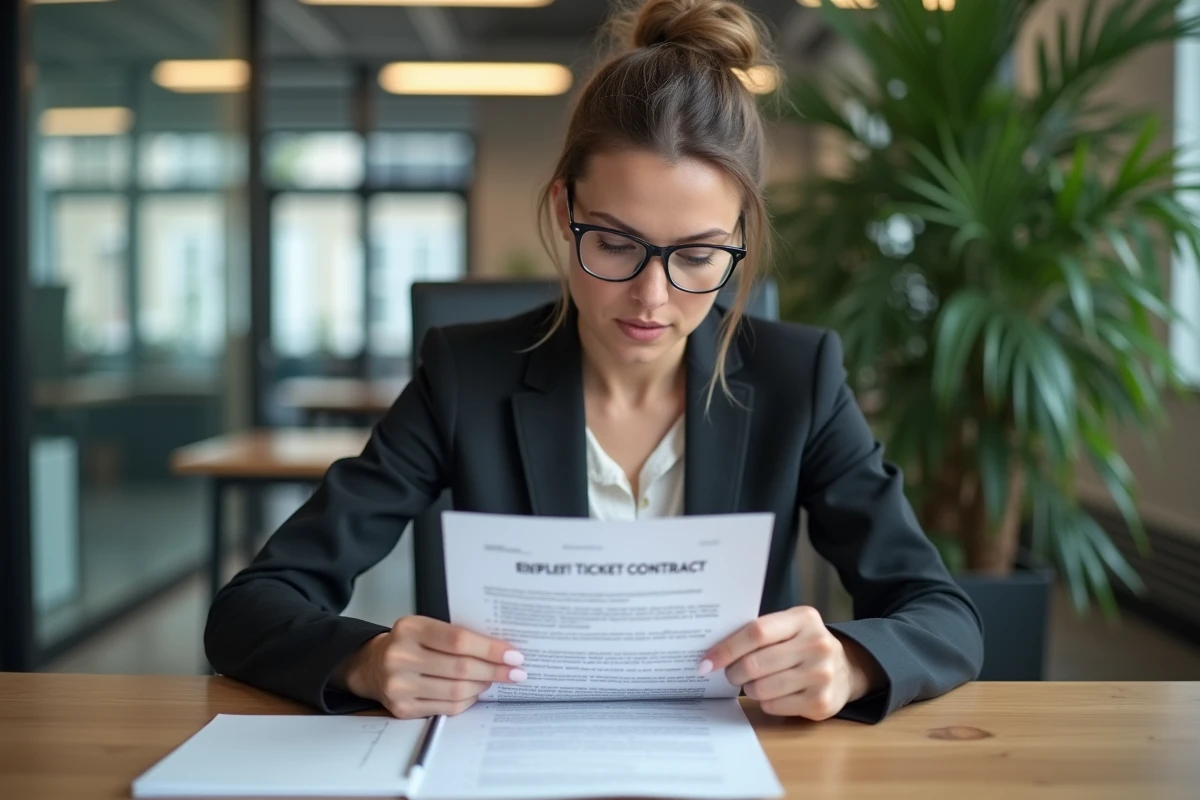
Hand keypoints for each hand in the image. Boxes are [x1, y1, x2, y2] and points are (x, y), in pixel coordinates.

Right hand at [333, 616, 526, 718]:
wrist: (372, 665)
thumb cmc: (408, 643)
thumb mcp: (425, 628)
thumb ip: (455, 635)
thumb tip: (501, 650)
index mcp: (410, 629)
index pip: (458, 640)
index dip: (490, 649)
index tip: (513, 654)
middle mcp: (400, 657)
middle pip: (461, 668)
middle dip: (494, 671)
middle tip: (516, 672)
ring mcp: (399, 686)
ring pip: (457, 691)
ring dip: (483, 686)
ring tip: (495, 679)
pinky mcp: (402, 709)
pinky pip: (447, 707)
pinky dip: (467, 700)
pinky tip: (475, 692)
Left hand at [699, 606, 882, 719]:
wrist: (846, 669)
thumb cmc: (804, 645)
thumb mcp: (790, 627)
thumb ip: (759, 632)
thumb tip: (713, 652)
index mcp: (804, 619)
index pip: (756, 632)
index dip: (726, 648)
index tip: (706, 660)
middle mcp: (817, 644)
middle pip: (755, 663)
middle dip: (734, 672)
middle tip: (731, 673)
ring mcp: (822, 675)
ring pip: (761, 688)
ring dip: (749, 688)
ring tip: (755, 682)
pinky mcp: (821, 703)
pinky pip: (774, 706)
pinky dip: (766, 702)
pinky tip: (774, 693)